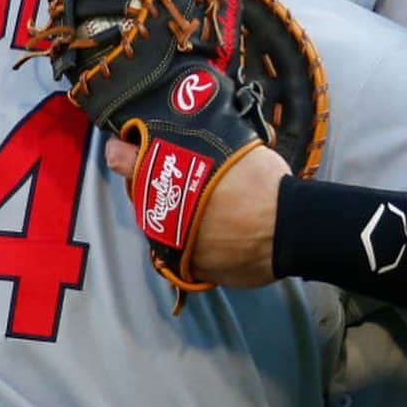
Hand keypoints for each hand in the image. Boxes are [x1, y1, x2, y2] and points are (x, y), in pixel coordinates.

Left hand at [105, 137, 288, 286]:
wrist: (287, 226)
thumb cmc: (261, 181)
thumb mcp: (228, 144)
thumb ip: (197, 144)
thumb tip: (186, 139)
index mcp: (165, 174)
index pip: (124, 159)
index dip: (121, 152)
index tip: (120, 148)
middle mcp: (160, 210)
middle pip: (142, 194)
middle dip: (152, 184)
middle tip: (178, 175)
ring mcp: (171, 242)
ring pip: (160, 223)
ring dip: (173, 213)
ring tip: (204, 205)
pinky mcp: (188, 267)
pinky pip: (182, 249)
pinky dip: (193, 240)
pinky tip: (215, 231)